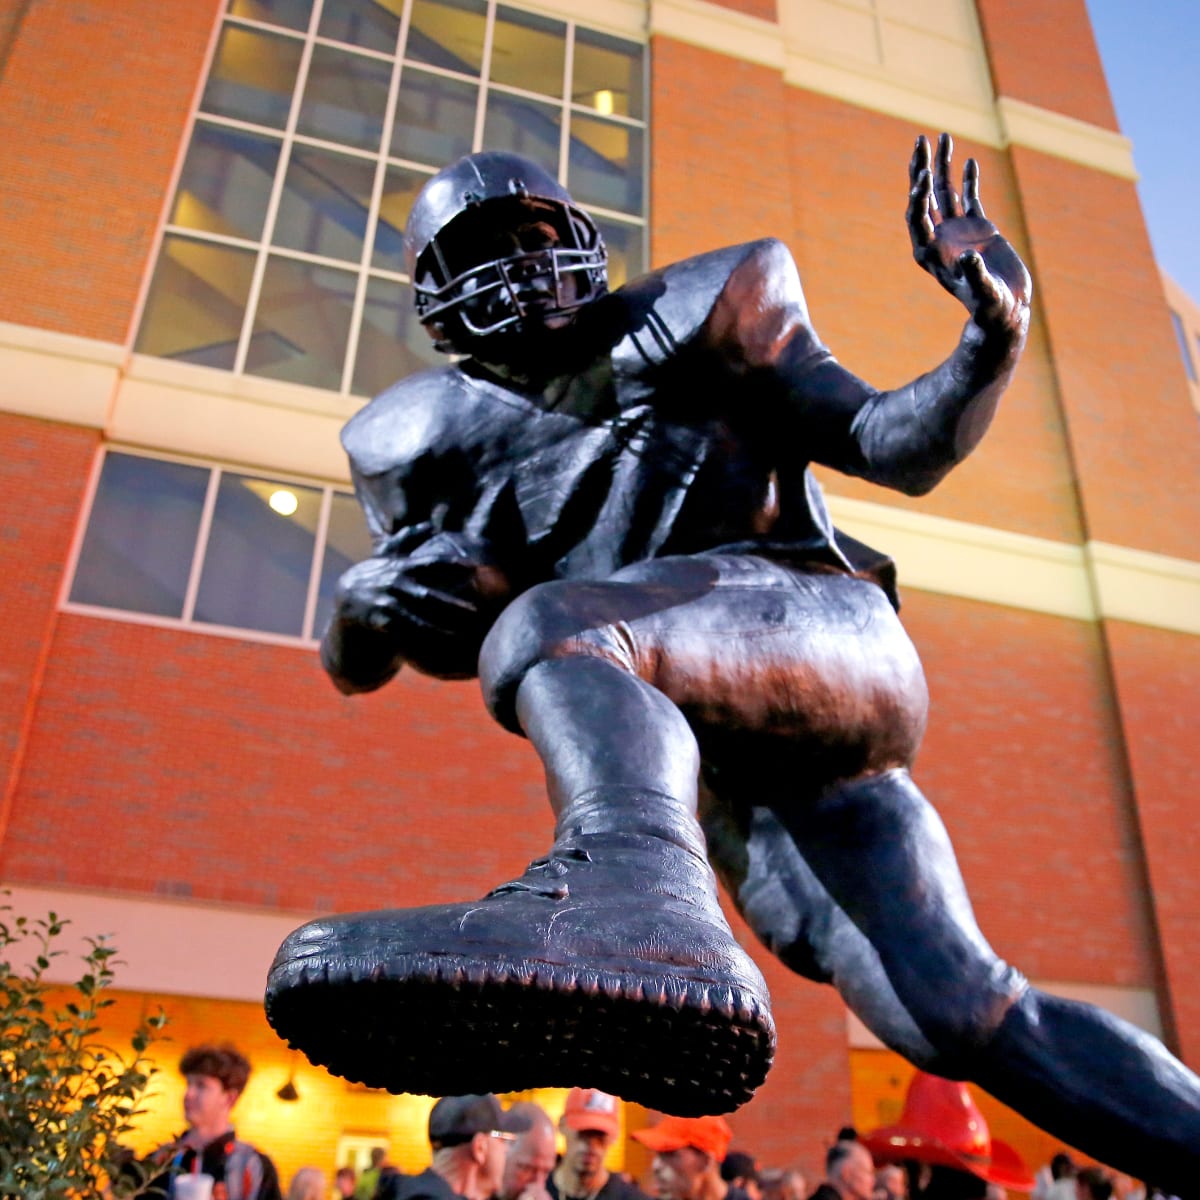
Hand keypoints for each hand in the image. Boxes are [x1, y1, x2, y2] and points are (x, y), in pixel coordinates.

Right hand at [336, 532, 505, 642]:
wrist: (345, 602)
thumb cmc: (375, 578)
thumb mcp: (386, 557)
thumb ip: (406, 541)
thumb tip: (428, 524)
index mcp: (401, 567)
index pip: (431, 564)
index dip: (453, 565)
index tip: (476, 568)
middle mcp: (394, 584)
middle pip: (427, 596)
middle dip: (452, 604)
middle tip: (477, 612)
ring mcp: (385, 604)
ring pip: (416, 619)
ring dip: (440, 628)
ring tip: (463, 636)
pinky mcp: (379, 623)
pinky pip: (403, 635)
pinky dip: (421, 643)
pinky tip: (439, 651)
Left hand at [907, 133, 1031, 333]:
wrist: (1006, 309)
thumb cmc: (991, 306)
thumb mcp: (984, 292)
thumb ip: (975, 275)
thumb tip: (969, 257)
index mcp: (931, 254)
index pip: (917, 218)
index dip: (918, 196)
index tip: (924, 175)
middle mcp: (939, 239)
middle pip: (924, 198)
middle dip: (921, 169)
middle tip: (920, 140)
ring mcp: (957, 231)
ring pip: (945, 192)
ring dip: (943, 166)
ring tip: (942, 136)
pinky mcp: (978, 227)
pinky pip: (969, 198)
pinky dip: (968, 180)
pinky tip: (969, 161)